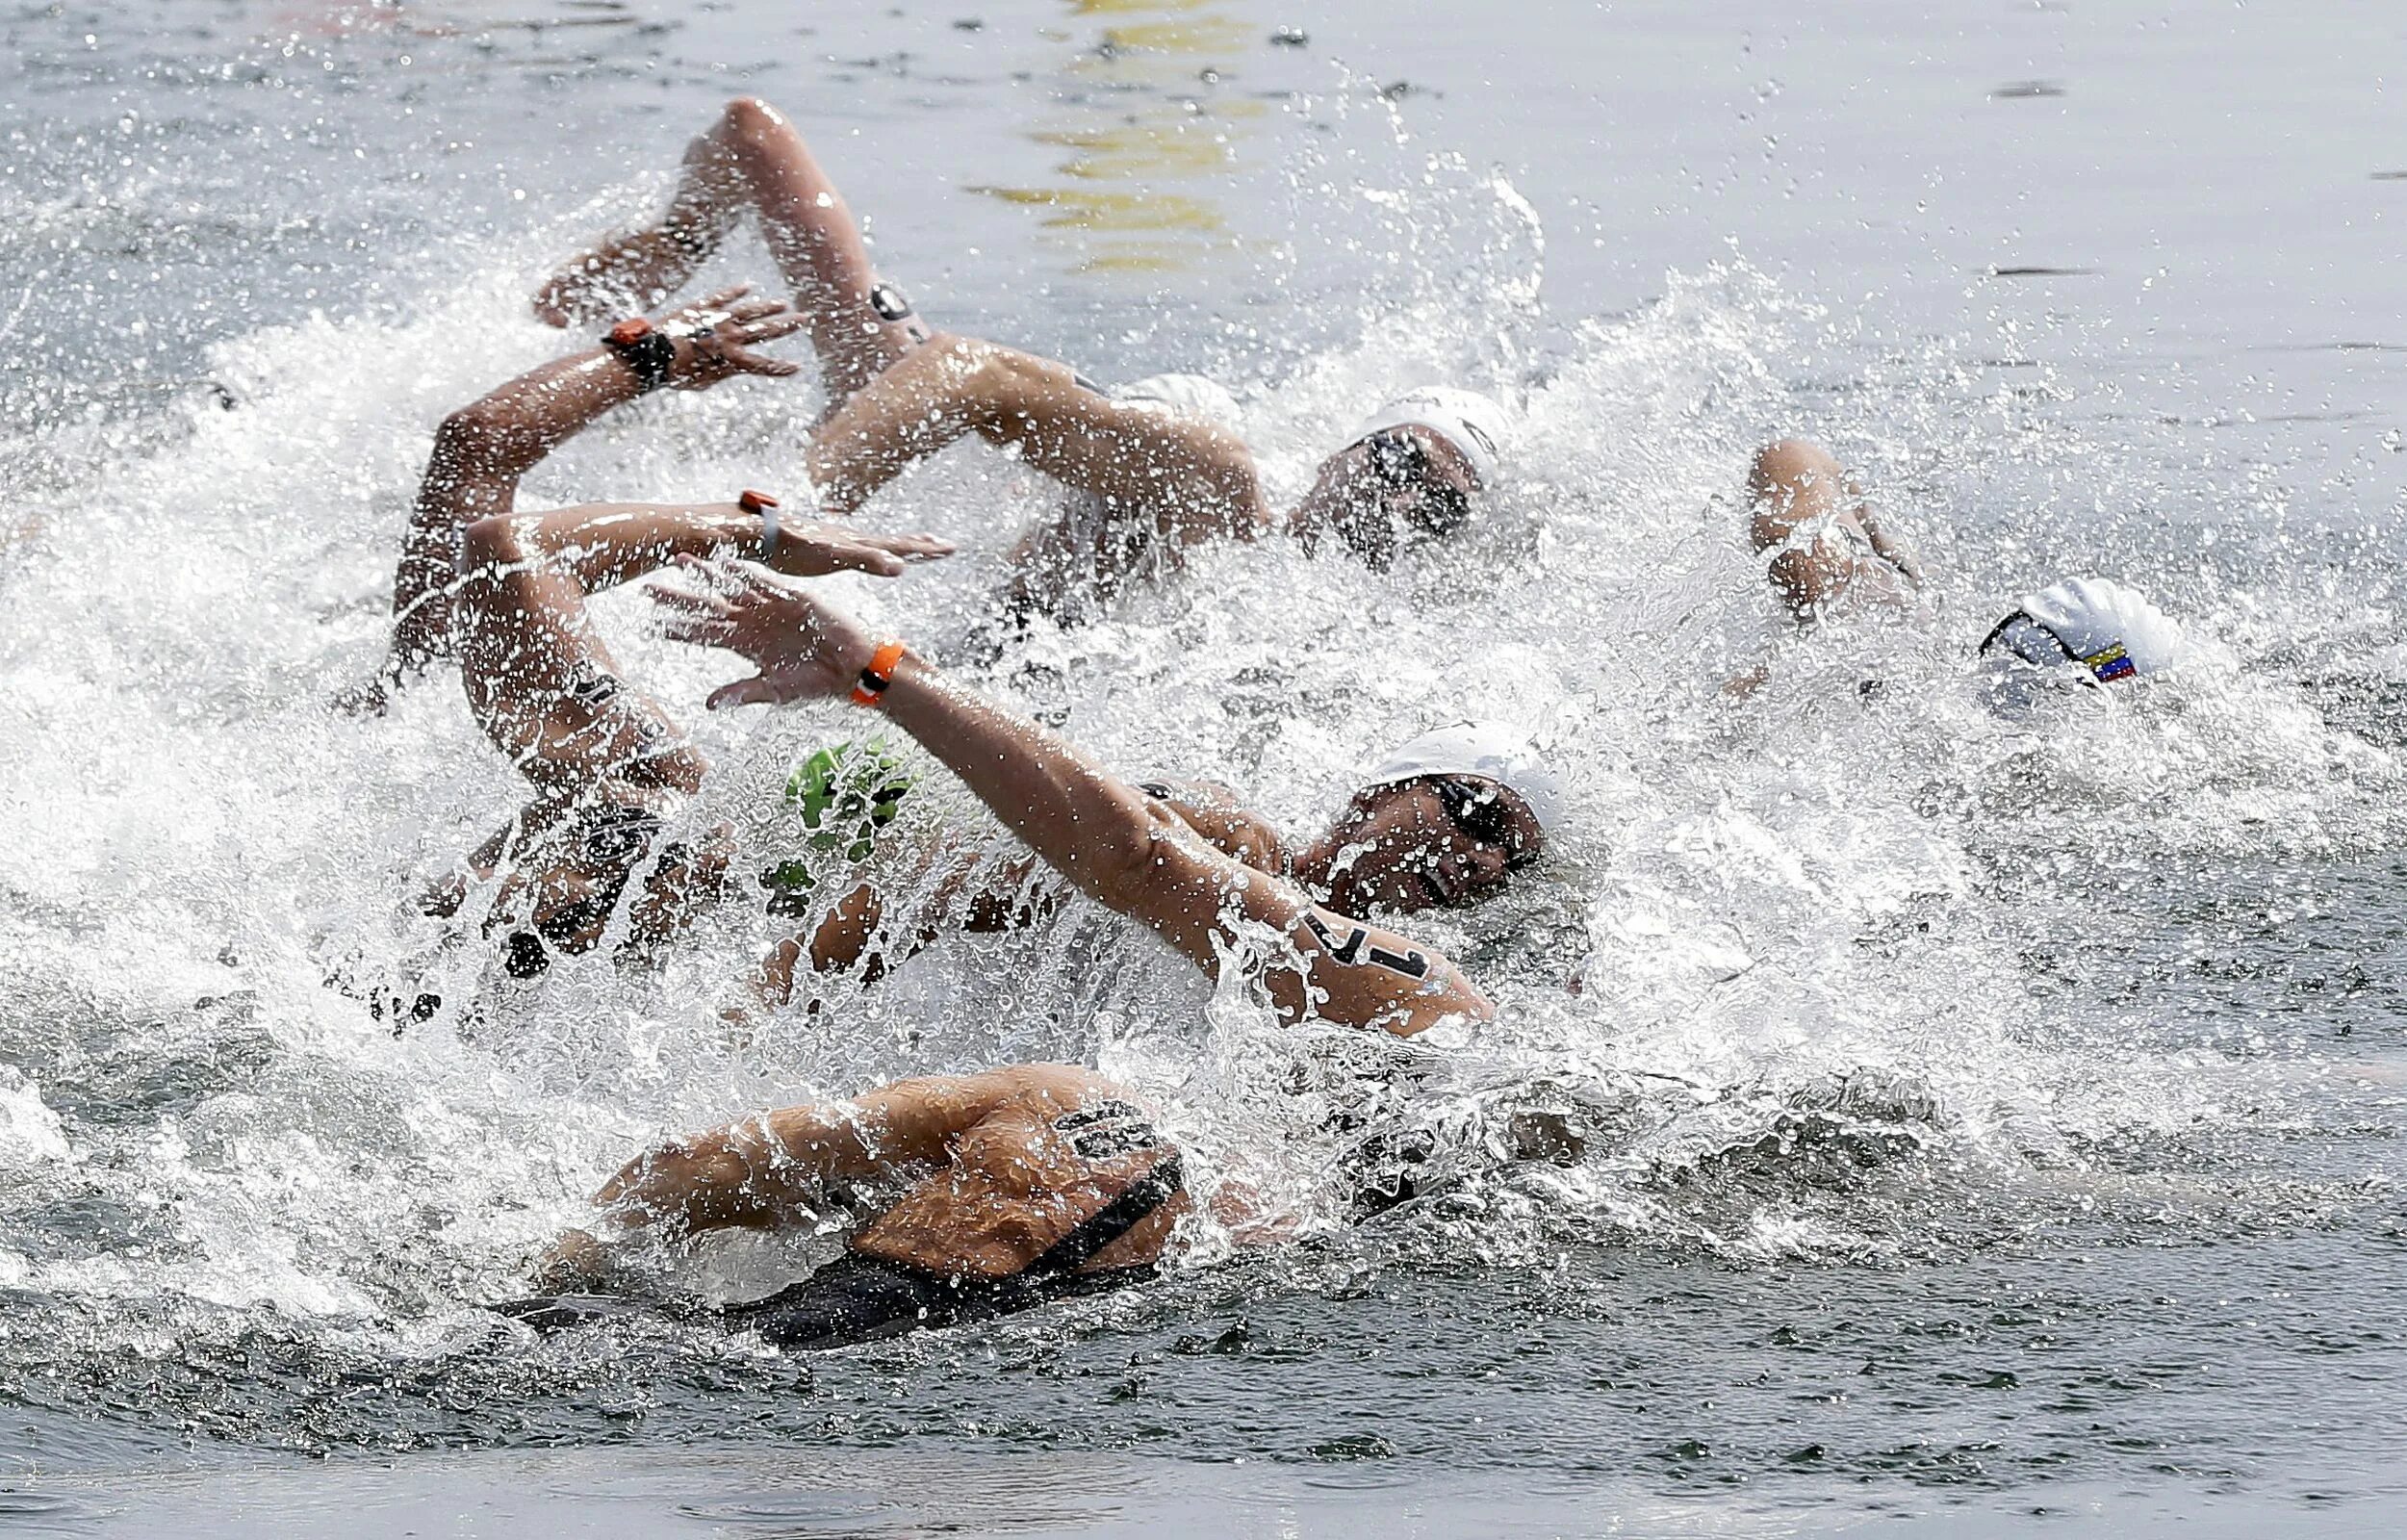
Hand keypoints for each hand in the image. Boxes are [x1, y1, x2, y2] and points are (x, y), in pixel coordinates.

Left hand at [647, 556, 887, 708]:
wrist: (852, 668)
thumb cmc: (815, 682)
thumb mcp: (775, 690)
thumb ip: (743, 691)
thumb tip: (708, 704)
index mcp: (745, 644)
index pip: (704, 635)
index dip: (678, 630)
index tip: (650, 626)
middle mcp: (753, 622)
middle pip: (708, 607)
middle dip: (679, 598)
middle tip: (649, 588)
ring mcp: (771, 606)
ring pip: (730, 588)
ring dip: (705, 575)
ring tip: (680, 561)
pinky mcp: (793, 596)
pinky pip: (765, 582)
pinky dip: (746, 573)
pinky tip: (726, 563)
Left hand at [658, 285, 807, 389]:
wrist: (653, 353)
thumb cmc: (676, 374)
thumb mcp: (703, 382)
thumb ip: (720, 373)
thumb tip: (727, 367)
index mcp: (733, 361)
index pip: (765, 365)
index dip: (783, 368)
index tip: (799, 367)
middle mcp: (731, 338)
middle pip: (766, 331)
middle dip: (787, 325)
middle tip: (804, 318)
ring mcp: (718, 319)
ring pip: (750, 311)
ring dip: (768, 307)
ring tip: (783, 304)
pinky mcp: (703, 307)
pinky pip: (724, 297)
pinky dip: (736, 291)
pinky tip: (748, 286)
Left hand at [765, 519, 953, 578]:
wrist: (755, 533)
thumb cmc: (791, 547)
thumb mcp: (834, 556)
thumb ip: (866, 560)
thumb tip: (900, 567)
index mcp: (858, 544)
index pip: (899, 546)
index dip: (924, 549)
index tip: (950, 547)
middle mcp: (851, 539)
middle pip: (893, 542)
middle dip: (921, 546)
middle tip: (948, 545)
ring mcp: (837, 542)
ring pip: (876, 545)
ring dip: (899, 547)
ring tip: (917, 547)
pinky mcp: (821, 548)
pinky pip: (855, 551)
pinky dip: (872, 553)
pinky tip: (869, 553)